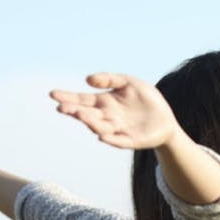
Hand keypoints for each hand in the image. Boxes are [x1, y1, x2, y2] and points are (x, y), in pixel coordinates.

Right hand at [50, 73, 178, 149]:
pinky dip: (111, 139)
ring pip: (100, 127)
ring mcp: (117, 130)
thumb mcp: (129, 82)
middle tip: (61, 107)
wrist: (165, 119)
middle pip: (87, 114)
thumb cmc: (146, 99)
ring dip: (90, 122)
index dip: (68, 97)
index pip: (82, 100)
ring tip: (80, 115)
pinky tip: (102, 136)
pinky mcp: (130, 141)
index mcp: (104, 102)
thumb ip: (110, 79)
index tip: (53, 94)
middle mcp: (106, 117)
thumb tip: (87, 79)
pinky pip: (119, 141)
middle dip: (74, 111)